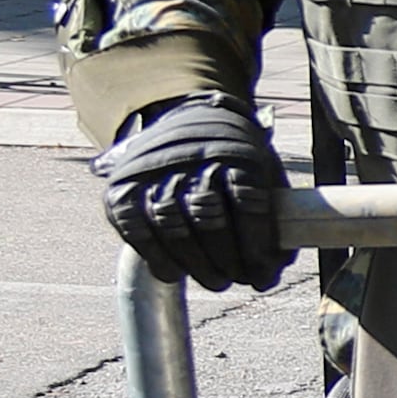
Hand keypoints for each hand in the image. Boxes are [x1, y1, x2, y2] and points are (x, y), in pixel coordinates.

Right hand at [92, 92, 287, 291]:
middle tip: (235, 279)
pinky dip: (158, 258)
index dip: (256, 250)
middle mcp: (193, 159)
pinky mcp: (122, 188)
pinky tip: (175, 272)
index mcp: (237, 153)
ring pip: (173, 228)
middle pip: (209, 220)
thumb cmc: (234, 158)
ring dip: (197, 265)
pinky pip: (137, 230)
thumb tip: (270, 272)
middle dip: (227, 261)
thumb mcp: (264, 171)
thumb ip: (273, 218)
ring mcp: (154, 173)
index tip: (262, 278)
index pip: (249, 206)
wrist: (185, 117)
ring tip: (215, 280)